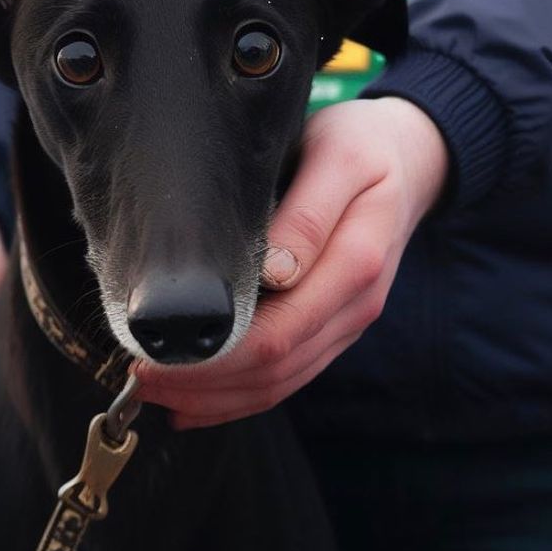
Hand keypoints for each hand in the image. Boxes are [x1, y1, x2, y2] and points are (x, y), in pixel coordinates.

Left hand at [133, 97, 448, 427]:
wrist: (410, 160)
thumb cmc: (362, 149)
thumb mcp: (339, 159)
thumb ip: (308, 214)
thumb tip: (273, 271)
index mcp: (354, 264)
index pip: (277, 335)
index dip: (213, 359)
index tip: (157, 356)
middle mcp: (353, 306)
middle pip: (274, 370)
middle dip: (203, 385)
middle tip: (141, 379)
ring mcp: (346, 323)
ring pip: (281, 383)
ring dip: (217, 399)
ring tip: (158, 394)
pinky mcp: (334, 327)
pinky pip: (290, 375)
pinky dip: (241, 396)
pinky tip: (198, 402)